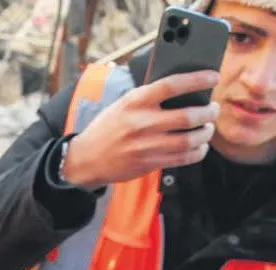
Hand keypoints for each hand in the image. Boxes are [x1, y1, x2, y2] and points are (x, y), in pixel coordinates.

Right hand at [61, 71, 220, 190]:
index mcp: (135, 102)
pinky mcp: (147, 163)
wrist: (85, 160)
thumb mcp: (123, 105)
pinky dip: (197, 152)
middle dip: (208, 112)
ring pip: (189, 140)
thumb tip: (183, 89)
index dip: (197, 80)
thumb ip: (149, 97)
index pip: (172, 85)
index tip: (213, 77)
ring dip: (205, 133)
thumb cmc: (107, 129)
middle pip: (188, 116)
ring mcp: (145, 146)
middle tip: (213, 109)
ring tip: (207, 128)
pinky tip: (199, 146)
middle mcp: (141, 124)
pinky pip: (182, 159)